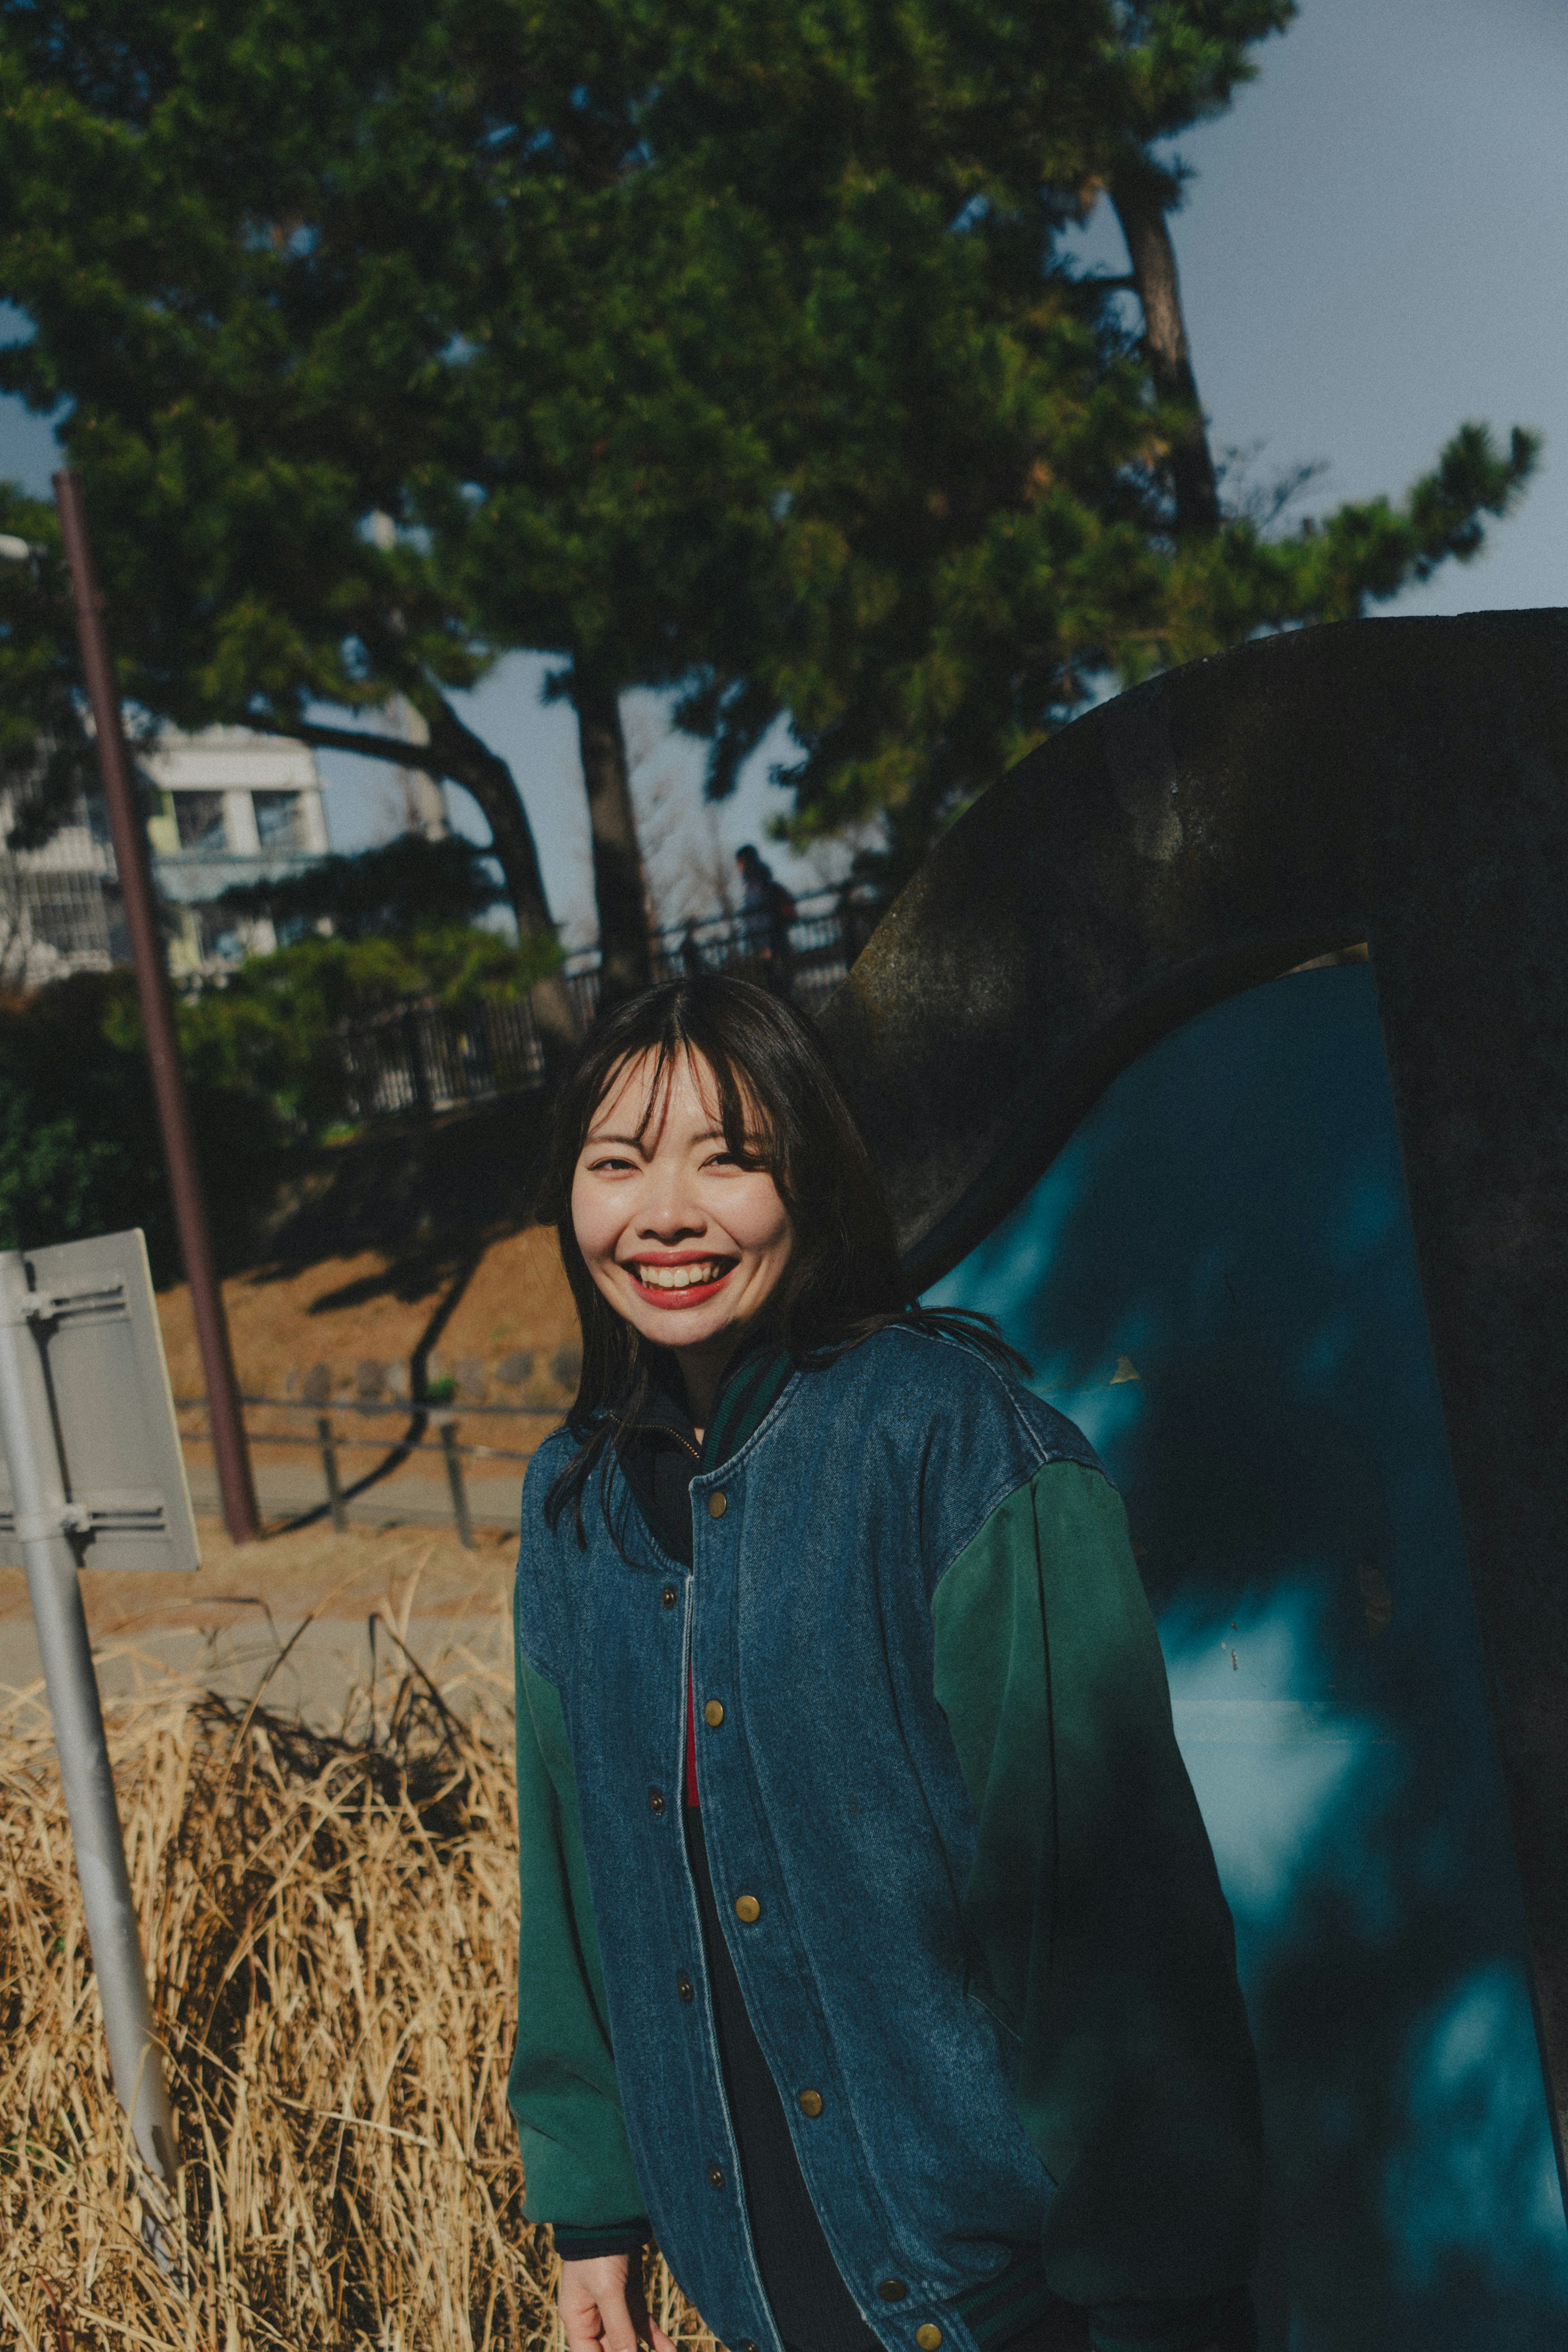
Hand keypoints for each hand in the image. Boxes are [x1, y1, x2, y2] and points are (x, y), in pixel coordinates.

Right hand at [559, 2254, 676, 2351]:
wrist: (611, 2214)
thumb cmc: (600, 2252)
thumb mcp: (608, 2291)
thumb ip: (619, 2328)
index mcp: (577, 2319)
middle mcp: (592, 2317)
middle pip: (612, 2350)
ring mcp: (612, 2307)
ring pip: (630, 2340)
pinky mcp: (629, 2295)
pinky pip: (641, 2323)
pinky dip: (655, 2338)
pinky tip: (670, 2350)